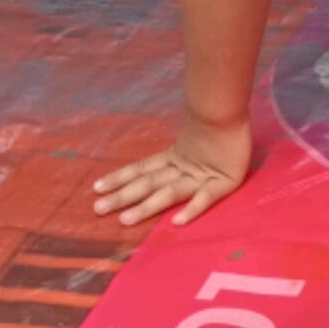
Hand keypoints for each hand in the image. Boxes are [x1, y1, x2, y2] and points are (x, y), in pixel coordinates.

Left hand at [93, 115, 252, 228]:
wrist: (231, 105)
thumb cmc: (220, 115)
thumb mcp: (198, 130)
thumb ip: (186, 139)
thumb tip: (168, 131)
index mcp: (176, 156)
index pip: (142, 168)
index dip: (120, 178)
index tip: (97, 187)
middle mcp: (183, 168)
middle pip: (148, 183)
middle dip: (123, 196)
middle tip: (97, 209)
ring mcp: (202, 176)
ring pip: (169, 192)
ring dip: (146, 207)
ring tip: (124, 220)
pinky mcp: (224, 181)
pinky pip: (207, 197)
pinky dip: (193, 208)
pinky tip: (177, 222)